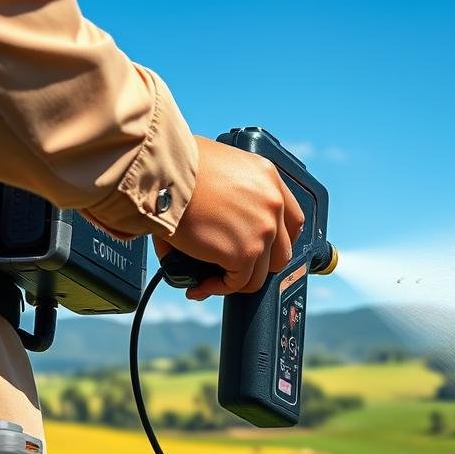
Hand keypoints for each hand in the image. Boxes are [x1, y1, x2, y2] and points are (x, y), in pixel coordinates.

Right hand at [153, 136, 304, 300]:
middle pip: (281, 252)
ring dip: (235, 279)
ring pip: (259, 274)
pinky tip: (200, 284)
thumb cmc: (177, 165)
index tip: (262, 250)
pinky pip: (238, 283)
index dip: (277, 241)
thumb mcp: (220, 168)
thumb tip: (222, 232)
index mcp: (269, 178)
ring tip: (210, 278)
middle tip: (231, 266)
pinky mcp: (244, 253)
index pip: (292, 220)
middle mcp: (272, 204)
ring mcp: (262, 230)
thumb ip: (234, 197)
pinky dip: (218, 288)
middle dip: (257, 264)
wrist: (162, 171)